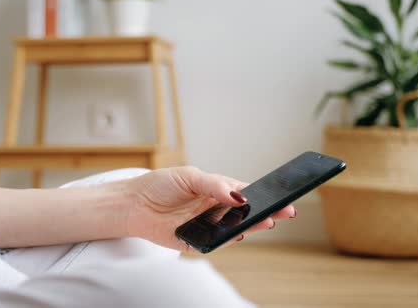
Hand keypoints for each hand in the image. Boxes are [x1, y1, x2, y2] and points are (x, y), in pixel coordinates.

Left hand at [125, 166, 295, 251]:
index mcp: (217, 190)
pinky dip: (229, 238)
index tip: (283, 197)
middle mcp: (216, 208)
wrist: (133, 204)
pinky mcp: (198, 241)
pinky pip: (218, 242)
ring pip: (236, 228)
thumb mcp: (189, 176)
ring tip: (266, 221)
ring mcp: (208, 225)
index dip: (264, 196)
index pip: (246, 193)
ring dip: (252, 226)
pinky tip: (239, 232)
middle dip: (266, 212)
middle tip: (284, 212)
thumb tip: (238, 196)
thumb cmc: (160, 185)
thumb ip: (214, 185)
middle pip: (246, 213)